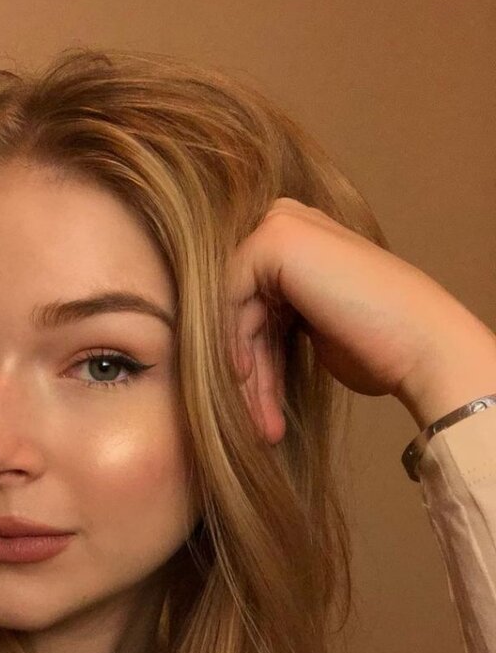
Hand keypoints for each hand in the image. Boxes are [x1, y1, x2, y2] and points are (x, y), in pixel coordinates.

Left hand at [229, 197, 495, 441]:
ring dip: (247, 375)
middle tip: (261, 426)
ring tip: (261, 424)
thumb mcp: (316, 331)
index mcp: (304, 245)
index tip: (263, 413)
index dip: (257, 364)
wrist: (422, 344)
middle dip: (251, 376)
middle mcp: (292, 226)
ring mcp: (284, 226)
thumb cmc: (381, 346)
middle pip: (246, 312)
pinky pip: (231, 298)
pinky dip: (234, 340)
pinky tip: (245, 378)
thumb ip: (277, 322)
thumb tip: (235, 349)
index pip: (258, 310)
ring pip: (237, 312)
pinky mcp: (276, 238)